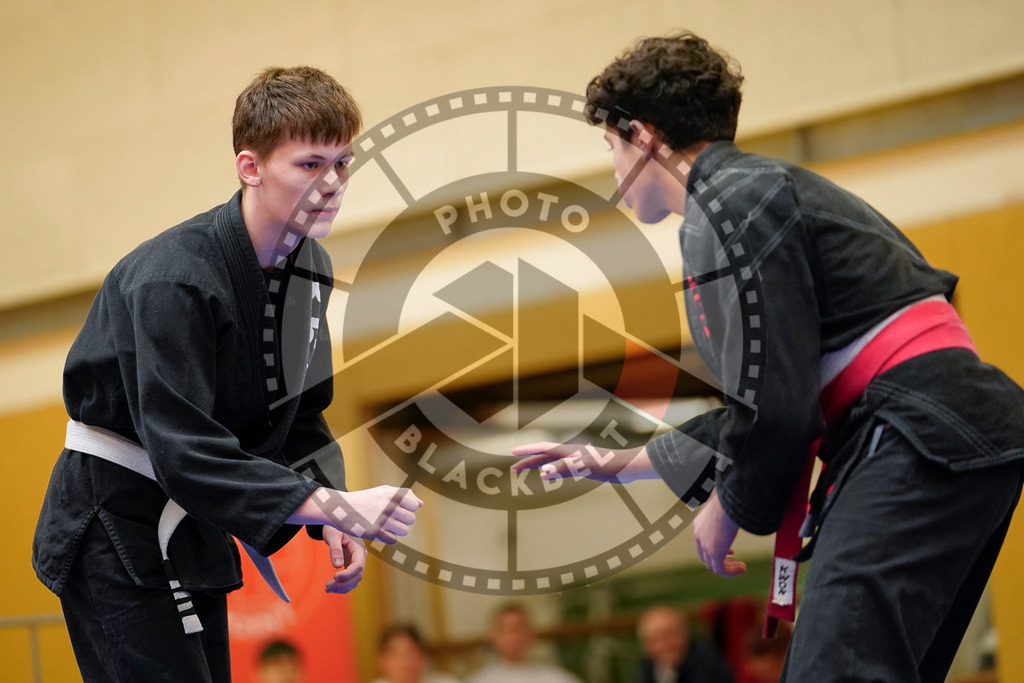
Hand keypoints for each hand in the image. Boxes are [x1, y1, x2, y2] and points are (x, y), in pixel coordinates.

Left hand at [322, 528, 365, 593]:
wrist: (334, 525)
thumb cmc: (334, 527)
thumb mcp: (333, 535)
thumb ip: (336, 549)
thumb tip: (337, 566)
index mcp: (359, 548)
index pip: (358, 565)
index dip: (348, 574)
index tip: (334, 576)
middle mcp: (361, 557)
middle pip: (357, 576)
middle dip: (343, 584)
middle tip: (327, 586)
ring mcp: (357, 562)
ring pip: (354, 580)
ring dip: (342, 587)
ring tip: (327, 588)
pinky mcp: (351, 566)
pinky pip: (350, 579)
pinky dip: (342, 585)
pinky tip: (330, 587)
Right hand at [331, 486, 422, 543]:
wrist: (341, 508)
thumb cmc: (365, 499)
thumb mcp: (383, 491)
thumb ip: (404, 494)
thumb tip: (420, 504)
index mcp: (392, 494)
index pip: (414, 506)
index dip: (408, 509)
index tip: (398, 510)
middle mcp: (389, 506)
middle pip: (411, 519)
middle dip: (403, 521)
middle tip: (391, 519)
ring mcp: (382, 520)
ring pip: (404, 531)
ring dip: (397, 531)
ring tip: (387, 526)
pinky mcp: (375, 532)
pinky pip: (393, 540)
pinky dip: (388, 538)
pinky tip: (380, 532)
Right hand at [510, 442, 655, 483]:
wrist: (626, 467)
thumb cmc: (607, 465)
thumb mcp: (584, 466)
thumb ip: (563, 468)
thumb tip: (543, 472)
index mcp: (568, 450)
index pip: (542, 449)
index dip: (527, 450)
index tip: (512, 453)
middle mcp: (570, 453)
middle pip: (544, 456)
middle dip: (527, 461)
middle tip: (512, 469)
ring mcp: (576, 460)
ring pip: (551, 462)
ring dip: (537, 466)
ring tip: (524, 471)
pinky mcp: (583, 468)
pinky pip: (561, 470)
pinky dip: (551, 472)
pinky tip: (548, 477)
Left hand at [693, 488, 745, 575]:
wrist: (727, 502)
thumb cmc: (729, 497)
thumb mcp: (724, 503)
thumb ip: (727, 507)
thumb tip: (738, 501)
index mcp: (699, 523)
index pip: (703, 542)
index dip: (715, 549)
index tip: (730, 551)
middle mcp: (699, 535)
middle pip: (705, 556)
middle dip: (721, 560)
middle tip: (735, 561)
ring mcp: (705, 544)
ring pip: (713, 565)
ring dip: (728, 568)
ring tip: (741, 567)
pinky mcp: (714, 552)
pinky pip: (720, 570)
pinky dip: (731, 572)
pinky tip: (742, 568)